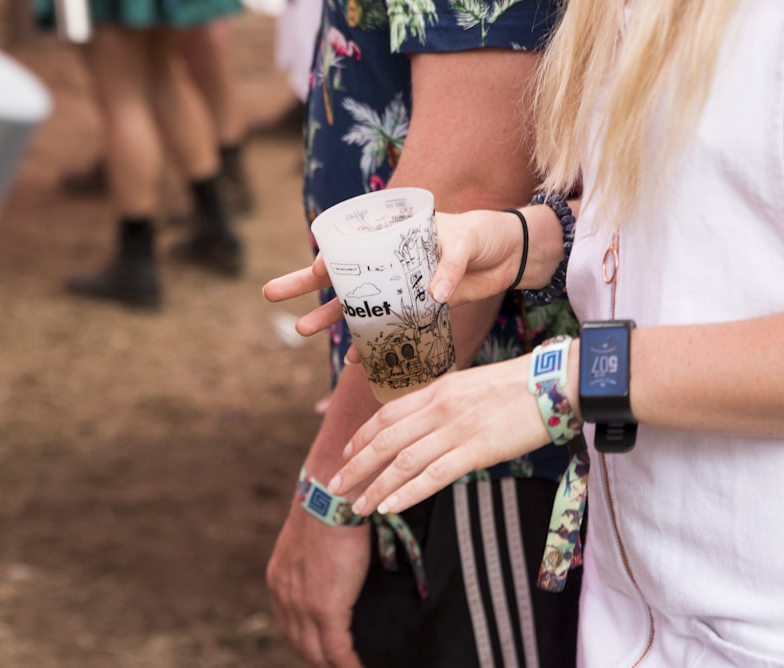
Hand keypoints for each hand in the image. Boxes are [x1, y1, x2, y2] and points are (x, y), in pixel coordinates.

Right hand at [262, 209, 532, 338]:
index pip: (351, 243)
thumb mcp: (466, 240)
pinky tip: (356, 359)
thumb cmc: (485, 234)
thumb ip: (449, 264)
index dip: (329, 257)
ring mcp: (399, 286)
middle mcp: (388, 260)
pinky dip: (371, 343)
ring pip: (355, 304)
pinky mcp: (415, 309)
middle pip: (339, 273)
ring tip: (301, 331)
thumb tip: (435, 292)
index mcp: (393, 234)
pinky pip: (385, 327)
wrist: (512, 255)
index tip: (315, 271)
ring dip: (330, 318)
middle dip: (303, 285)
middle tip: (271, 295)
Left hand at [266, 502, 369, 667]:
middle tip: (336, 665)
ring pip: (317, 653)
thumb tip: (330, 564)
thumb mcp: (310, 538)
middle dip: (318, 659)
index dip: (305, 642)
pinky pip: (338, 651)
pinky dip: (348, 665)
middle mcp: (286, 597)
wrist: (330, 498)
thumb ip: (313, 559)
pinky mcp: (326, 609)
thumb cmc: (329, 508)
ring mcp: (304, 606)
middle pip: (300, 644)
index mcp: (280, 580)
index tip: (319, 650)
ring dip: (332, 666)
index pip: (289, 624)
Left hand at [328, 355, 552, 515]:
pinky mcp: (477, 449)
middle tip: (335, 486)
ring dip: (376, 486)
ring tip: (358, 507)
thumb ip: (445, 403)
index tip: (347, 453)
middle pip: (385, 440)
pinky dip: (408, 492)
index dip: (363, 436)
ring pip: (403, 461)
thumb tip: (426, 422)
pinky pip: (434, 475)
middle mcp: (439, 407)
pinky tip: (390, 506)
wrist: (555, 382)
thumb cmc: (519, 385)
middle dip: (357, 465)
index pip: (387, 415)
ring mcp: (457, 428)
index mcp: (437, 389)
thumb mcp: (471, 385)